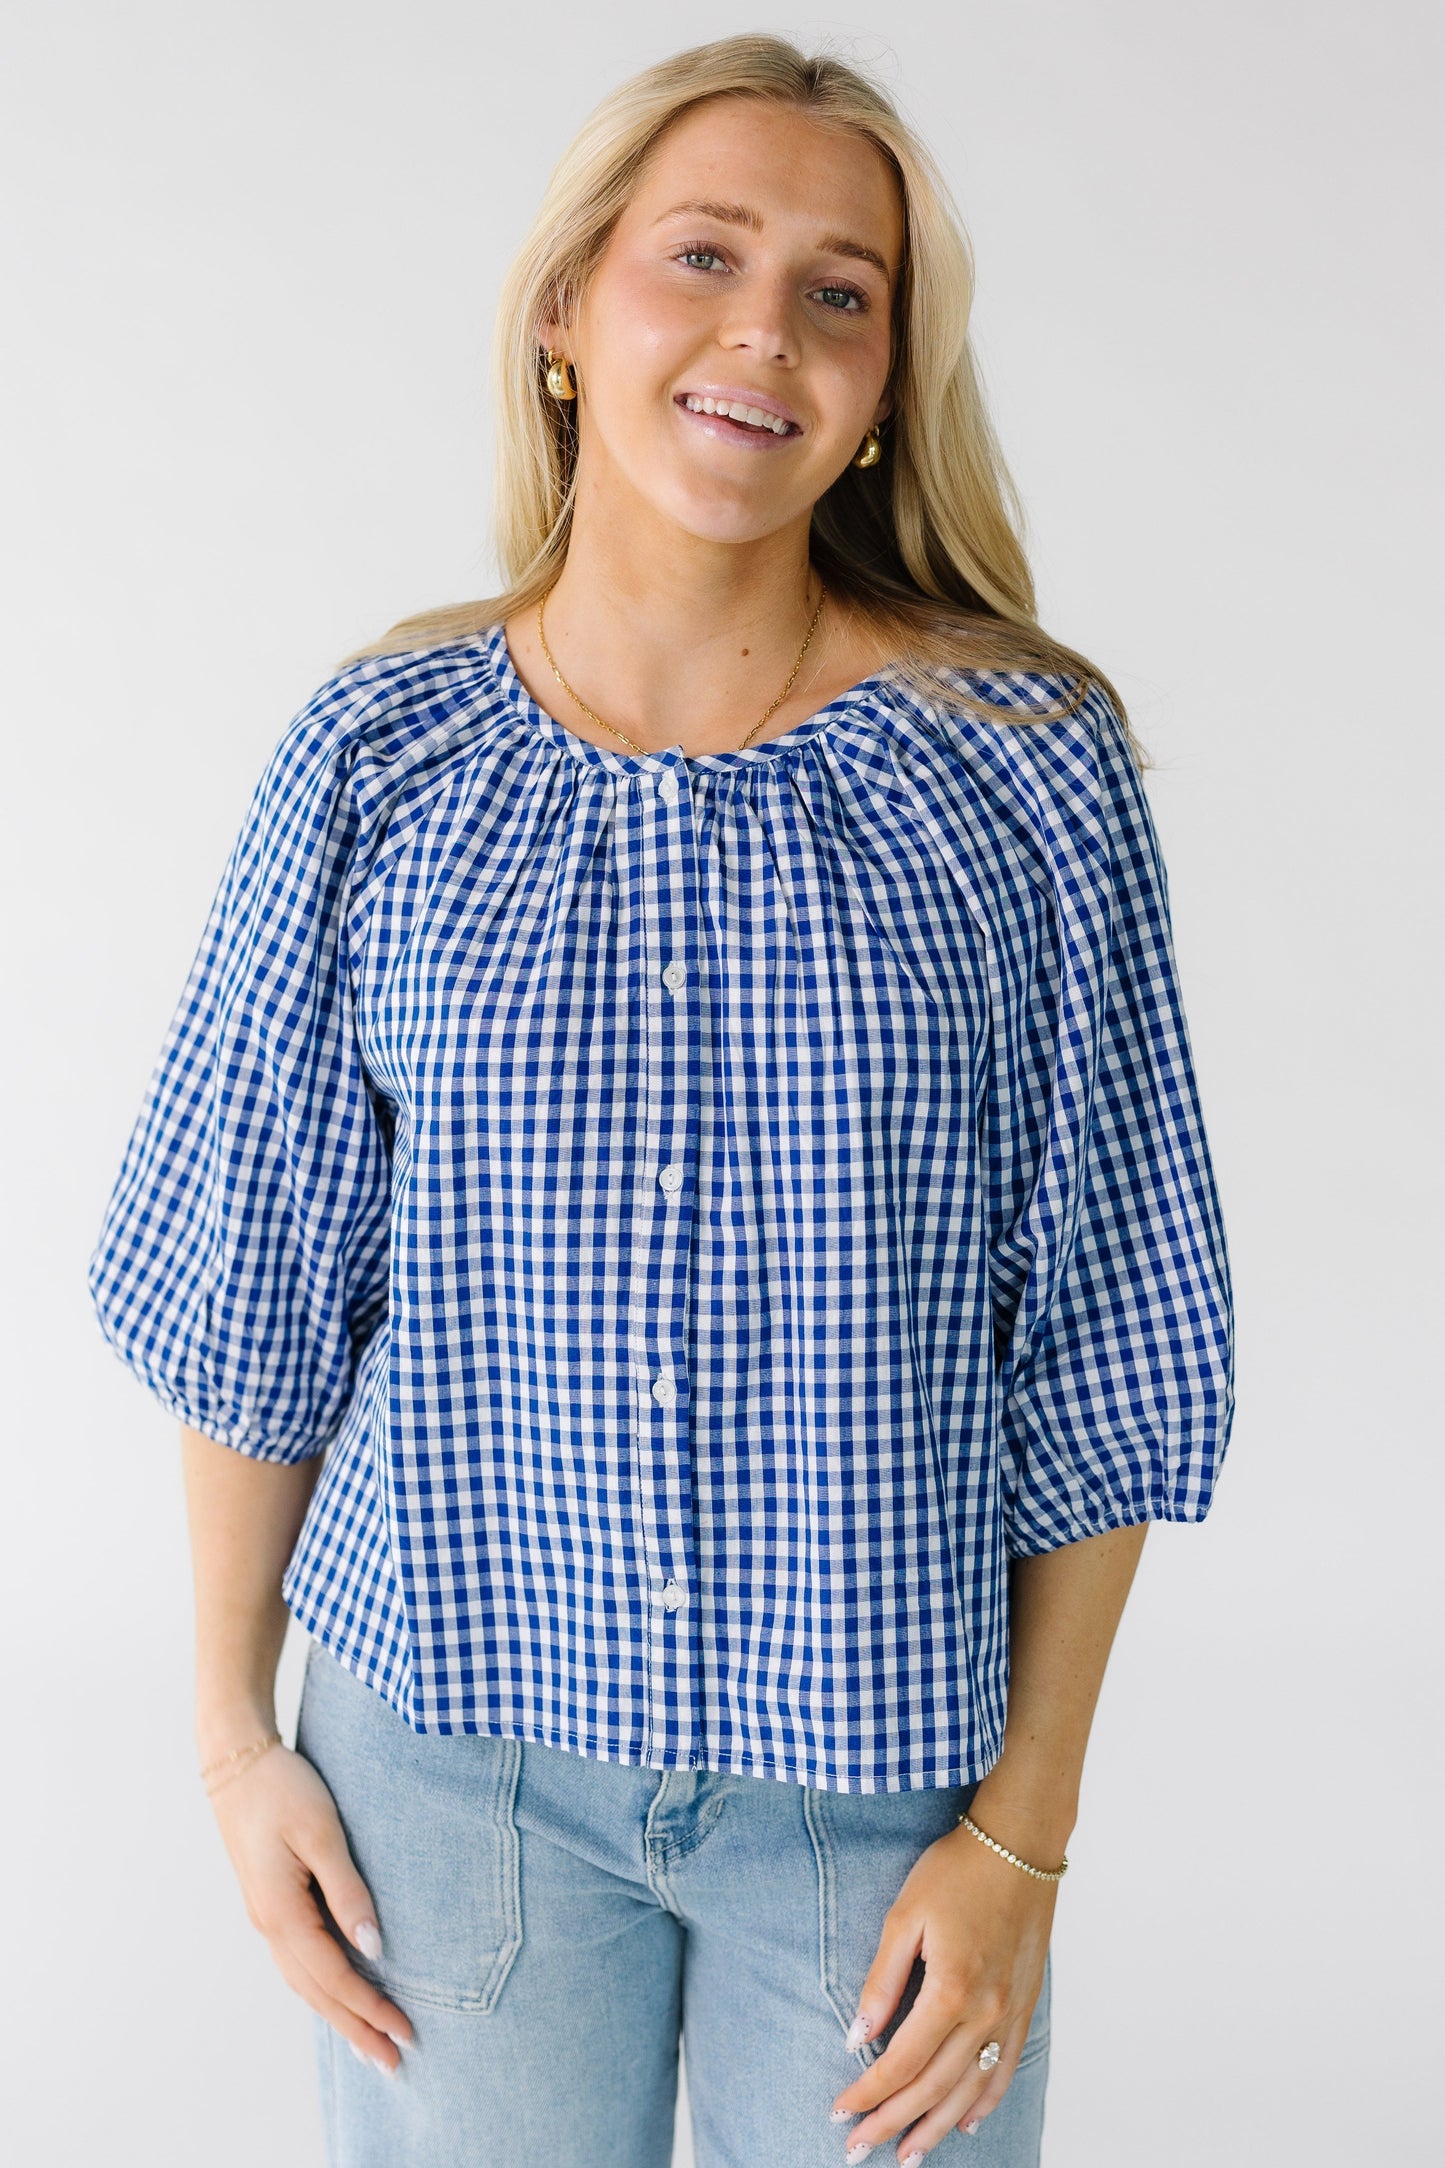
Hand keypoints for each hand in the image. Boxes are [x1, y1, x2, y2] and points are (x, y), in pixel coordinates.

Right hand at [205, 1738, 414, 2073]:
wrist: (237, 1760)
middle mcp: (269, 1924)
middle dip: (355, 2029)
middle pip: (316, 1993)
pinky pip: (298, 1961)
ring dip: (338, 2014)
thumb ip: (348, 1890)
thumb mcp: (322, 1832)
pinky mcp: (270, 1902)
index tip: (405, 2031)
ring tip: (369, 2042)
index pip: (333, 1976)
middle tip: (393, 2061)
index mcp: (281, 1912)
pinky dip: (321, 1988)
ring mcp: (266, 1915)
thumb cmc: (283, 1788)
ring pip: (304, 1982)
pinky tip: (338, 1995)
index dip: (369, 2008)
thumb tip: (373, 1947)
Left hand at [828, 1817, 1055, 2159]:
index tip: (839, 2113)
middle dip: (893, 2122)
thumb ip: (881, 1980)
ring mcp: (1011, 2013)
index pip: (900, 2062)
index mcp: (951, 1990)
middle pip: (933, 2087)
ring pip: (969, 2091)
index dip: (868, 2093)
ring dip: (936, 2127)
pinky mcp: (1026, 2005)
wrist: (1019, 1844)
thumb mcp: (904, 1916)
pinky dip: (984, 2101)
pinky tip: (966, 2121)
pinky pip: (1004, 2068)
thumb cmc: (957, 1870)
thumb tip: (858, 2036)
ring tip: (908, 2153)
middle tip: (859, 2148)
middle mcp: (986, 2012)